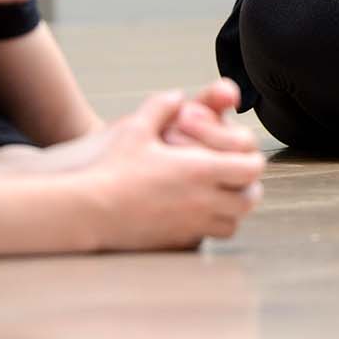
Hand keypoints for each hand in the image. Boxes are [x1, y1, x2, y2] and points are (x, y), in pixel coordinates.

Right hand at [85, 90, 264, 250]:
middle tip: (234, 178)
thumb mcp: (136, 128)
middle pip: (249, 199)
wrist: (86, 208)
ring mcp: (191, 225)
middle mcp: (203, 200)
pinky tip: (192, 216)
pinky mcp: (176, 242)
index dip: (250, 159)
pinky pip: (207, 239)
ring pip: (232, 223)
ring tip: (216, 198)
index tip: (239, 155)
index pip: (252, 167)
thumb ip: (160, 107)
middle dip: (246, 187)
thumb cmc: (111, 167)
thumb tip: (176, 96)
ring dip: (230, 210)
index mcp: (201, 169)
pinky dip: (208, 228)